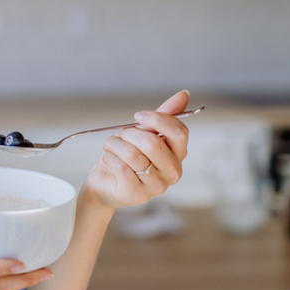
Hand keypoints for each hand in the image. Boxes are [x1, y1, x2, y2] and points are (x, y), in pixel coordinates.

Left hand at [84, 90, 190, 209]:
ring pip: (132, 154)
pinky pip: (120, 167)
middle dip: (129, 134)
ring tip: (112, 148)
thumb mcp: (143, 132)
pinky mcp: (138, 195)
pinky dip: (108, 157)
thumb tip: (184, 94)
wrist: (104, 182)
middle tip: (121, 136)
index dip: (156, 119)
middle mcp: (173, 172)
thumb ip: (164, 115)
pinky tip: (109, 160)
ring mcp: (157, 186)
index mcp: (178, 155)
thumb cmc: (125, 156)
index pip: (179, 132)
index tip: (137, 116)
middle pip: (152, 143)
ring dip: (114, 145)